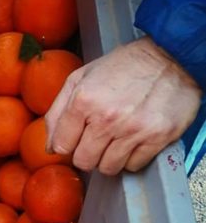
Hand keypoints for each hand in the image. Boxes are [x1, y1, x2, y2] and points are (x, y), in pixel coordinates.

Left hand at [45, 37, 201, 174]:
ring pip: (108, 168)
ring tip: (118, 138)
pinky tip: (135, 139)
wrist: (172, 54)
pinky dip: (133, 157)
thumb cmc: (124, 65)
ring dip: (110, 157)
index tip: (78, 137)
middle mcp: (107, 118)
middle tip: (99, 138)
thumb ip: (58, 112)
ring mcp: (133, 129)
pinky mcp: (157, 137)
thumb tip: (50, 147)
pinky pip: (134, 165)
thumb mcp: (81, 78)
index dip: (69, 144)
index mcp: (84, 100)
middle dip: (88, 153)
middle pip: (84, 162)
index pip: (62, 147)